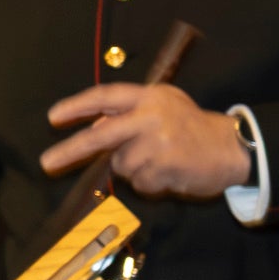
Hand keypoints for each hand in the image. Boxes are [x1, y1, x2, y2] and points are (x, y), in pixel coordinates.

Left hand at [40, 83, 248, 197]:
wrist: (232, 147)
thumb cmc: (191, 126)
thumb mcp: (163, 105)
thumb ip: (129, 112)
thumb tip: (94, 126)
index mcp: (149, 97)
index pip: (105, 97)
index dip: (77, 106)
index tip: (53, 118)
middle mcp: (151, 117)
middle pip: (101, 136)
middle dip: (70, 150)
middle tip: (46, 163)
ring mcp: (158, 144)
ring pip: (121, 165)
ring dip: (132, 168)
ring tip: (159, 159)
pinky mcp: (165, 169)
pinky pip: (139, 183)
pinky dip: (148, 182)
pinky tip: (168, 172)